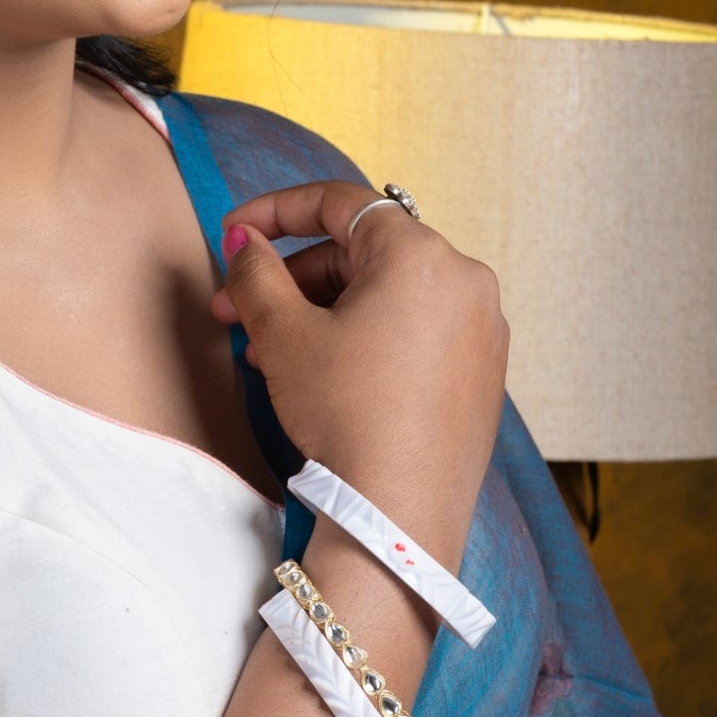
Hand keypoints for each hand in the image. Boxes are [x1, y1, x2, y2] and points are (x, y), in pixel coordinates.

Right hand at [212, 181, 506, 577]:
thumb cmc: (346, 416)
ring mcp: (481, 327)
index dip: (274, 212)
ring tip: (270, 354)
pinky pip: (416, 330)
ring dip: (322, 312)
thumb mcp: (284, 335)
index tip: (233, 233)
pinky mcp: (482, 370)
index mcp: (420, 254)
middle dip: (292, 279)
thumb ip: (256, 273)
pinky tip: (323, 374)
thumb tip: (243, 240)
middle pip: (361, 254)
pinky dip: (366, 337)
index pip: (339, 204)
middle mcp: (464, 279)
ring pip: (386, 296)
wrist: (399, 512)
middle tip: (237, 311)